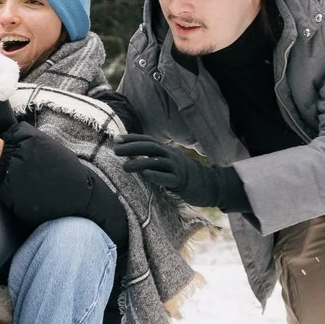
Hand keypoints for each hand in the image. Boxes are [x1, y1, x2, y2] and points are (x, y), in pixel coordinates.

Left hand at [113, 134, 247, 211]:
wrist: (208, 185)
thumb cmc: (182, 174)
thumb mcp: (168, 163)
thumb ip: (153, 158)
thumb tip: (131, 156)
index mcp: (166, 150)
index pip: (147, 141)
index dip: (132, 138)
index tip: (115, 139)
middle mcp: (171, 156)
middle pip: (150, 148)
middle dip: (132, 148)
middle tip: (115, 150)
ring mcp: (177, 168)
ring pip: (156, 162)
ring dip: (139, 163)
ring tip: (124, 167)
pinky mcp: (181, 182)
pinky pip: (167, 177)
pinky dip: (156, 175)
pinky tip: (146, 175)